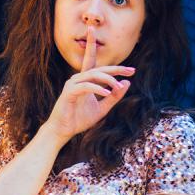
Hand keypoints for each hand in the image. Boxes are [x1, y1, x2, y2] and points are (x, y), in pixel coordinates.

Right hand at [43, 27, 133, 143]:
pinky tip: (108, 93)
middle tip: (130, 70)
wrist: (63, 131)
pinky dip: (97, 89)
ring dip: (108, 80)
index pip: (96, 65)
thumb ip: (114, 96)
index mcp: (85, 81)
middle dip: (115, 68)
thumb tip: (127, 83)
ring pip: (93, 75)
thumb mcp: (102, 108)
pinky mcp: (68, 92)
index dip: (113, 64)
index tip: (131, 68)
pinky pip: (86, 86)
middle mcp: (78, 79)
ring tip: (119, 86)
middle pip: (99, 68)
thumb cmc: (79, 119)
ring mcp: (72, 84)